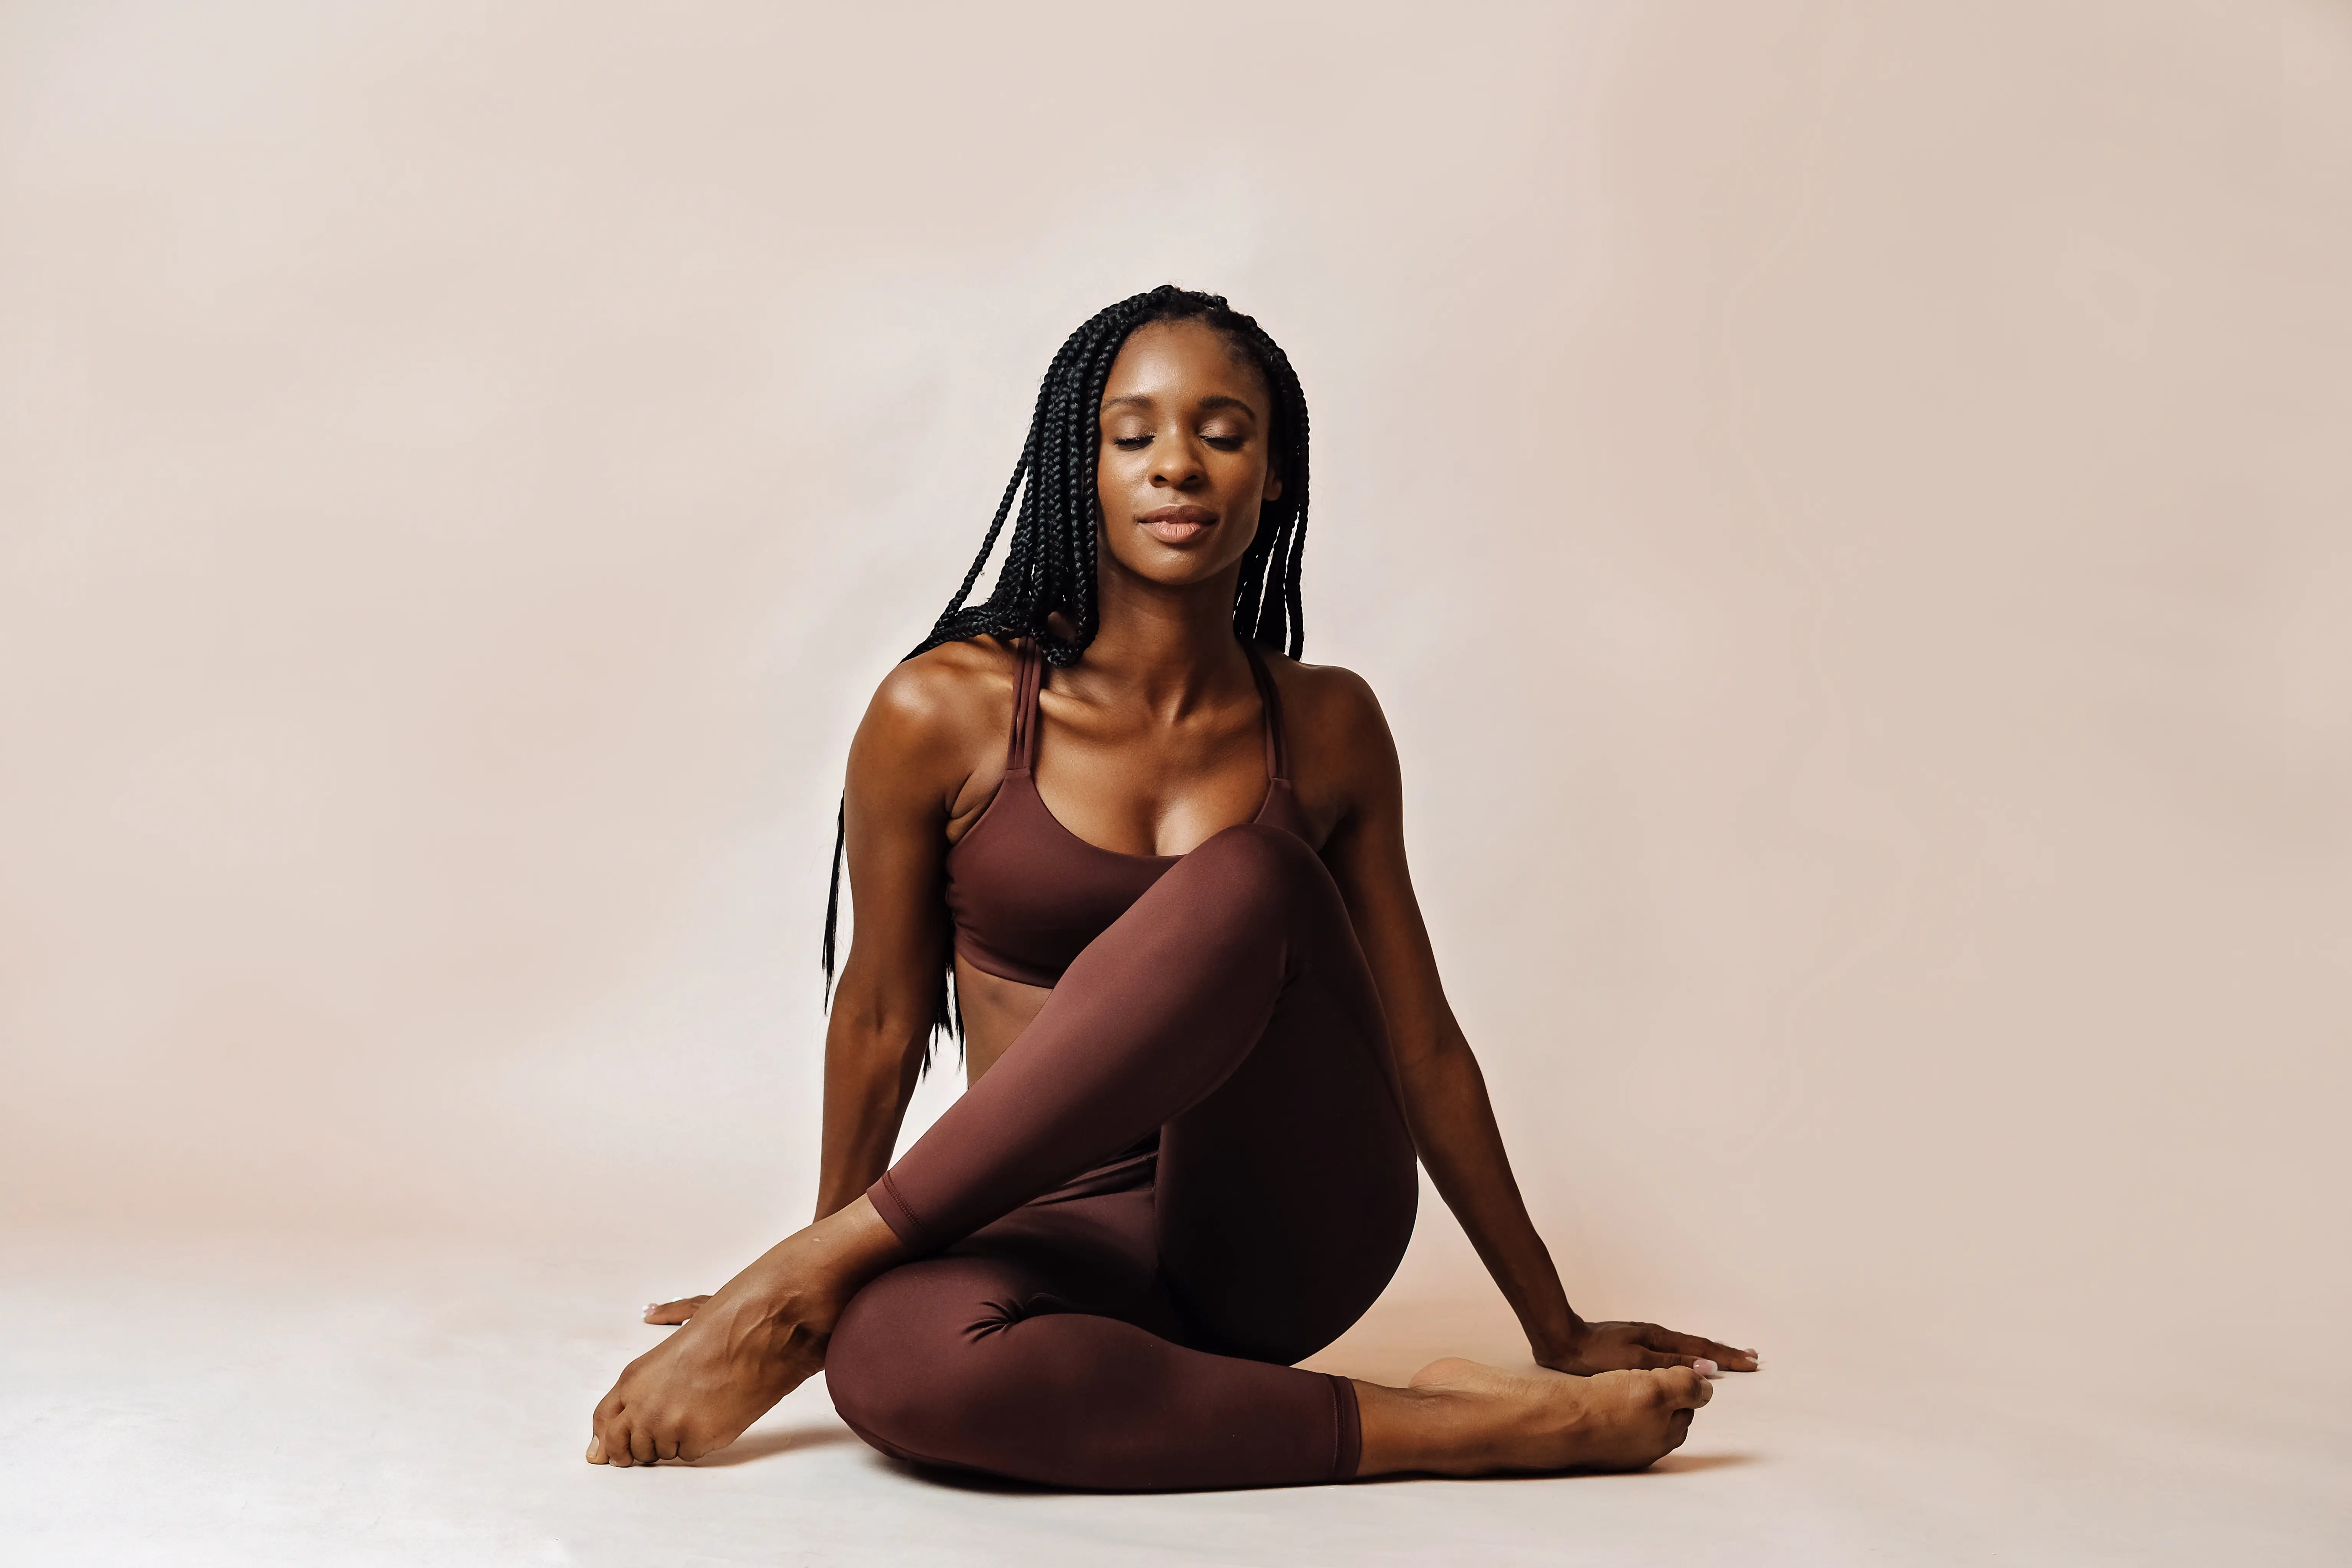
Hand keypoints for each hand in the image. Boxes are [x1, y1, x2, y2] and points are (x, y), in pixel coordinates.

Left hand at [588, 1293, 824, 1465]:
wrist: (764, 1337)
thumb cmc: (731, 1323)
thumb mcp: (688, 1316)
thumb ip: (664, 1320)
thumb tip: (650, 1312)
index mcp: (634, 1377)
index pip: (604, 1420)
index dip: (605, 1439)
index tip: (605, 1451)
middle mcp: (644, 1406)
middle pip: (626, 1447)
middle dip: (636, 1446)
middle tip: (658, 1434)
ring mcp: (670, 1426)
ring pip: (658, 1452)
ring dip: (670, 1441)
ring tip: (695, 1413)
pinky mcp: (698, 1440)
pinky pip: (687, 1454)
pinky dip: (696, 1442)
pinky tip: (712, 1417)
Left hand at [1541, 1320, 1758, 1376]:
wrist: (1562, 1340)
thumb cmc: (1594, 1354)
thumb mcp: (1635, 1362)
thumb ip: (1670, 1364)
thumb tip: (1706, 1366)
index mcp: (1660, 1339)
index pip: (1702, 1349)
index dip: (1728, 1357)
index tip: (1751, 1362)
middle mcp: (1656, 1336)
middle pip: (1699, 1345)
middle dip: (1726, 1352)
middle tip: (1751, 1357)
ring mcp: (1646, 1339)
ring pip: (1687, 1347)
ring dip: (1710, 1352)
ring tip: (1728, 1356)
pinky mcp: (1635, 1344)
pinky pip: (1673, 1349)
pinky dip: (1690, 1353)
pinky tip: (1690, 1358)